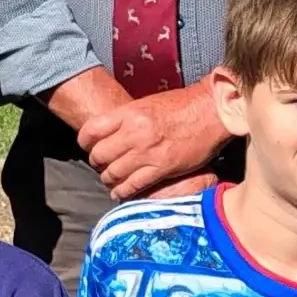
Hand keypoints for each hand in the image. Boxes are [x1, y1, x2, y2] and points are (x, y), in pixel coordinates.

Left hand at [78, 82, 226, 200]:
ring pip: (113, 173)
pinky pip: (134, 185)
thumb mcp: (148, 104)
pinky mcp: (162, 168)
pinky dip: (123, 191)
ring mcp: (148, 152)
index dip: (84, 141)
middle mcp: (135, 133)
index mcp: (129, 113)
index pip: (92, 130)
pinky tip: (120, 192)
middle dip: (97, 163)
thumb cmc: (182, 105)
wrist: (212, 111)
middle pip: (99, 155)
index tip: (87, 146)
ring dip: (109, 179)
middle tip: (101, 165)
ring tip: (110, 179)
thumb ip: (128, 119)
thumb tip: (112, 133)